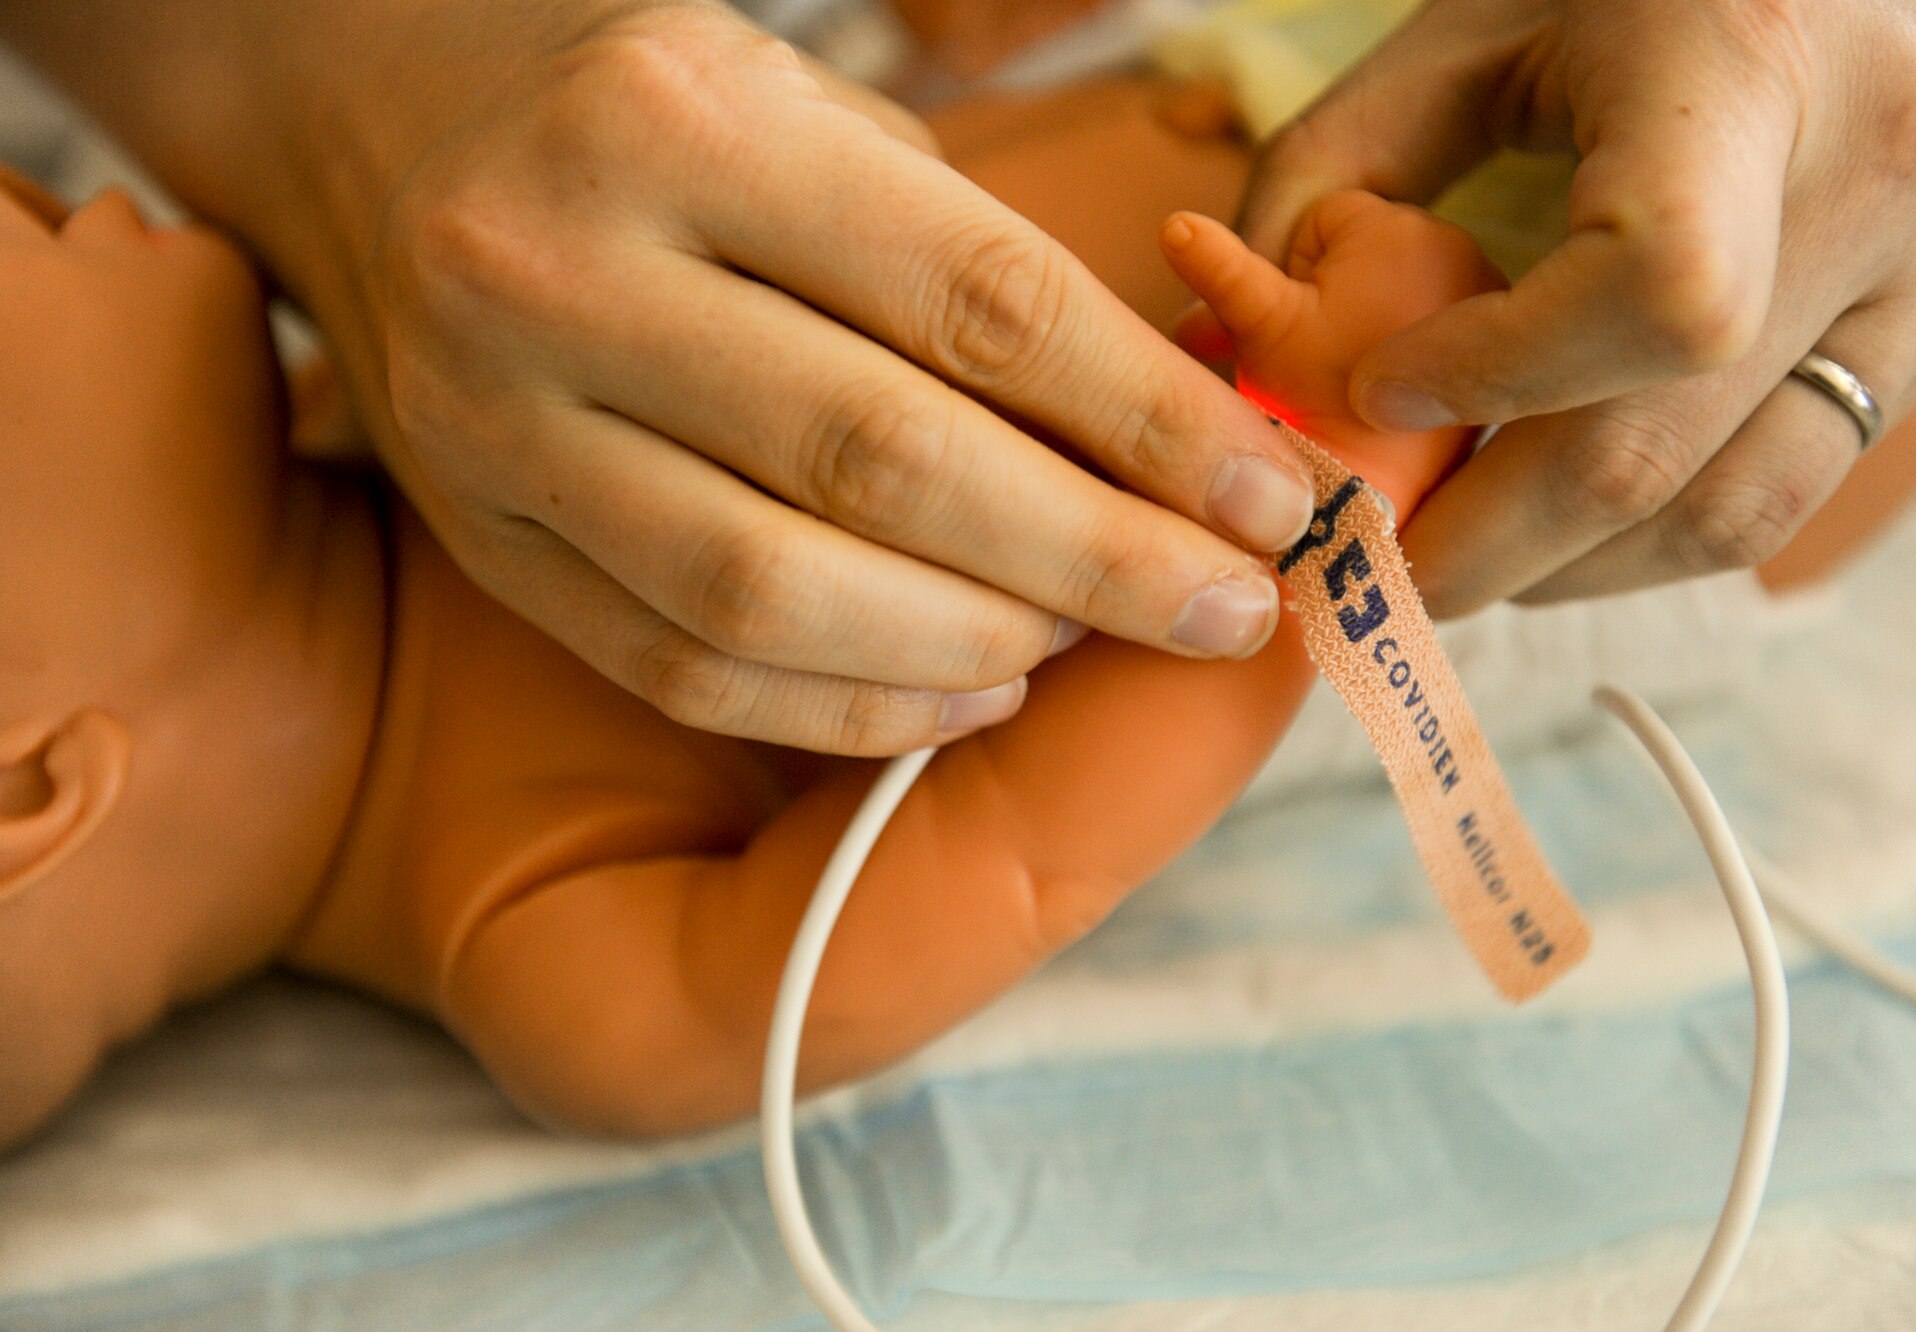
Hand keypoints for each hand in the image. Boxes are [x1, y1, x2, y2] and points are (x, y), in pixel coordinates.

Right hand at [6, 0, 1311, 754]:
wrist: (382, 129)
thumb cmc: (659, 124)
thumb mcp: (812, 123)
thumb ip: (971, 273)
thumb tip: (1178, 449)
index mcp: (686, 119)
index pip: (969, 297)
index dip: (1144, 418)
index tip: (1272, 498)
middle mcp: (565, 263)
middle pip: (878, 461)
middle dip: (1090, 557)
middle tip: (1225, 609)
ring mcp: (498, 415)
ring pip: (771, 590)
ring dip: (973, 643)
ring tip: (1086, 646)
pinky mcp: (479, 533)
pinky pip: (682, 663)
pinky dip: (847, 701)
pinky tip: (963, 692)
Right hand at [1161, 192, 1504, 520]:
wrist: (1380, 497)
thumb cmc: (1313, 409)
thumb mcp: (1260, 332)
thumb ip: (1223, 270)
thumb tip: (1175, 226)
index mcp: (1400, 230)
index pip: (1320, 221)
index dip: (1286, 277)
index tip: (1291, 330)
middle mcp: (1459, 251)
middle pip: (1362, 254)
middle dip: (1325, 298)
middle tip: (1309, 360)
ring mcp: (1484, 301)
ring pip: (1396, 291)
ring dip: (1364, 326)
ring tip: (1341, 383)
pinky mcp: (1493, 346)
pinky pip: (1435, 329)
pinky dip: (1408, 354)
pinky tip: (1382, 398)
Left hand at [1226, 0, 1915, 613]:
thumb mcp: (1481, 23)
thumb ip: (1343, 158)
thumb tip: (1236, 324)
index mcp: (1748, 75)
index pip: (1647, 296)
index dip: (1493, 379)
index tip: (1375, 398)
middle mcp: (1875, 186)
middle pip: (1655, 454)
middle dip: (1479, 545)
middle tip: (1359, 569)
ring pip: (1731, 513)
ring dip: (1565, 570)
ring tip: (1455, 556)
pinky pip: (1782, 494)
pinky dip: (1649, 540)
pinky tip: (1563, 526)